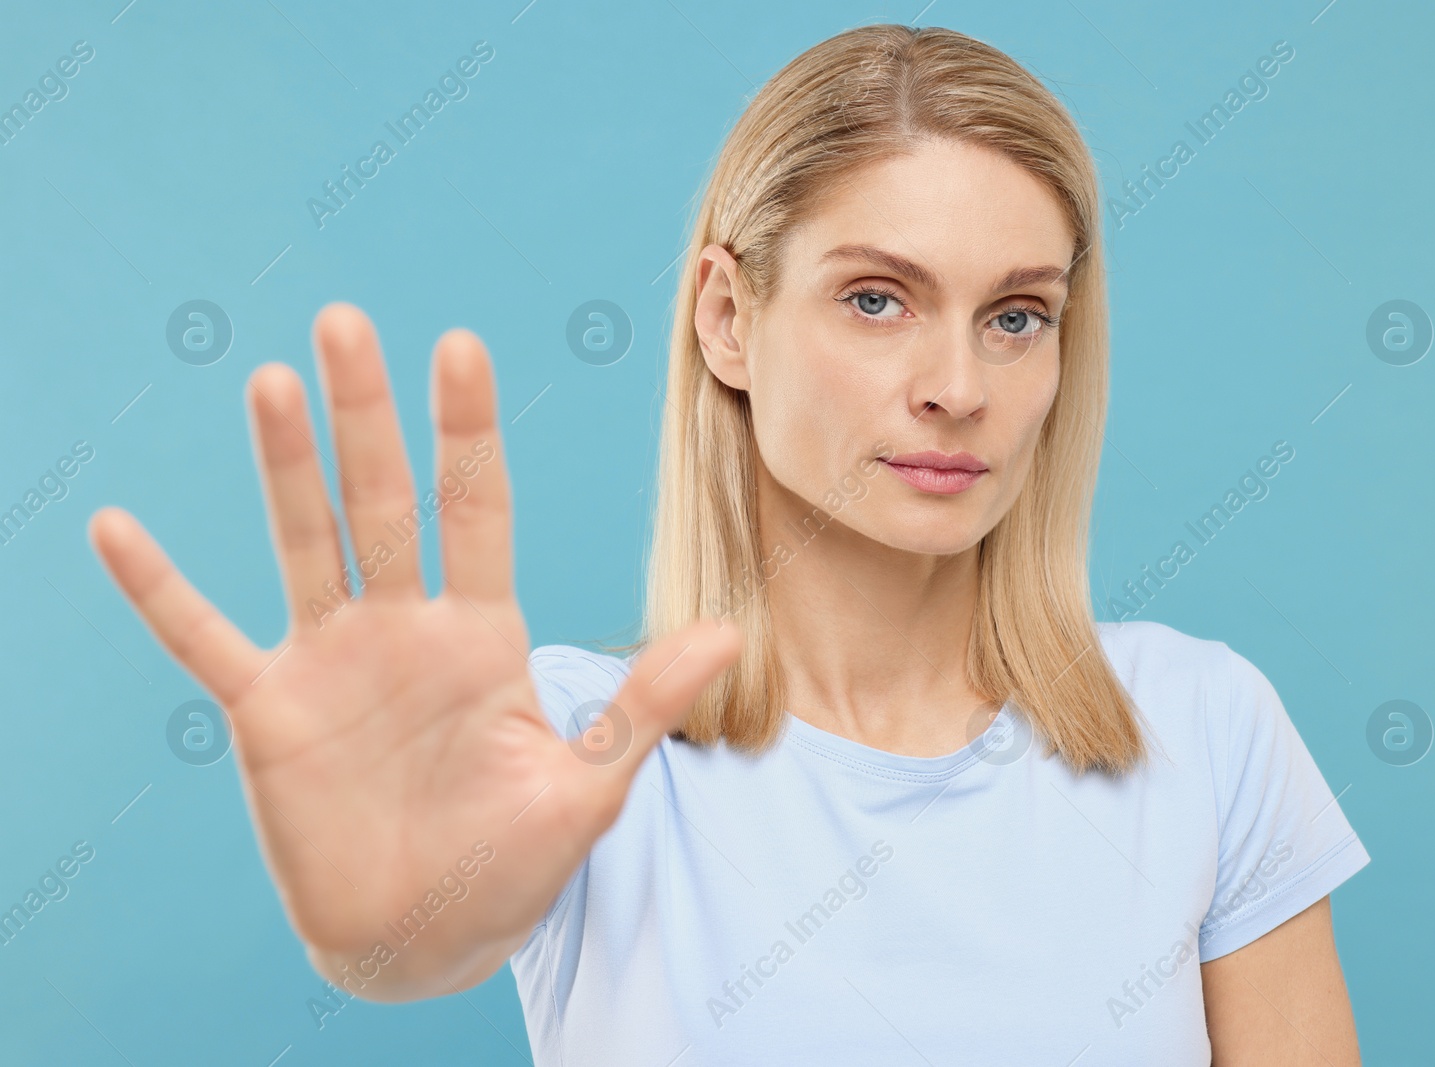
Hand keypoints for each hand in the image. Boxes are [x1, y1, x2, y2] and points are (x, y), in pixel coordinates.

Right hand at [88, 303, 741, 995]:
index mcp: (483, 635)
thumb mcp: (587, 786)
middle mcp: (405, 628)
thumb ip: (639, 705)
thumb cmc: (514, 862)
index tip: (460, 346)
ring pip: (305, 543)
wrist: (429, 936)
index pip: (477, 510)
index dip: (468, 432)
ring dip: (285, 468)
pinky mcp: (269, 711)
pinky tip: (116, 528)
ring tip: (274, 382)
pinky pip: (204, 638)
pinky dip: (159, 590)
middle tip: (347, 322)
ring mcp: (333, 661)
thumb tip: (727, 632)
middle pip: (383, 502)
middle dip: (368, 418)